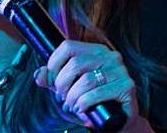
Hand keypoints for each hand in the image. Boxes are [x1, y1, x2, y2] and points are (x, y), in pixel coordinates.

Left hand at [33, 40, 149, 130]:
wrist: (118, 120)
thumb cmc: (94, 101)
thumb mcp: (70, 87)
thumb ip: (54, 80)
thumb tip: (39, 75)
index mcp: (96, 51)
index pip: (68, 46)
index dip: (54, 63)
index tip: (52, 81)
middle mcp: (111, 57)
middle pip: (75, 64)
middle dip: (62, 84)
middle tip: (62, 97)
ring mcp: (121, 71)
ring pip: (85, 80)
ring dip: (72, 97)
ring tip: (72, 105)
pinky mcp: (127, 87)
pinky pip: (97, 94)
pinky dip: (84, 104)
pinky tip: (82, 109)